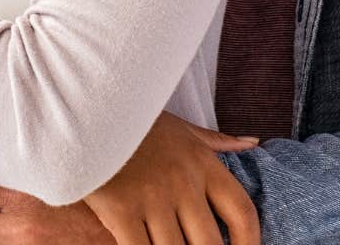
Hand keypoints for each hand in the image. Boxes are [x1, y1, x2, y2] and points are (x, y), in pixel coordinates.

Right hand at [82, 112, 260, 244]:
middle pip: (211, 244)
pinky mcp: (120, 210)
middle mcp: (183, 182)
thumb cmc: (134, 121)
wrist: (86, 108)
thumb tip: (253, 142)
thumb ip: (217, 141)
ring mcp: (152, 198)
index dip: (250, 242)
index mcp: (203, 163)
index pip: (242, 211)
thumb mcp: (181, 126)